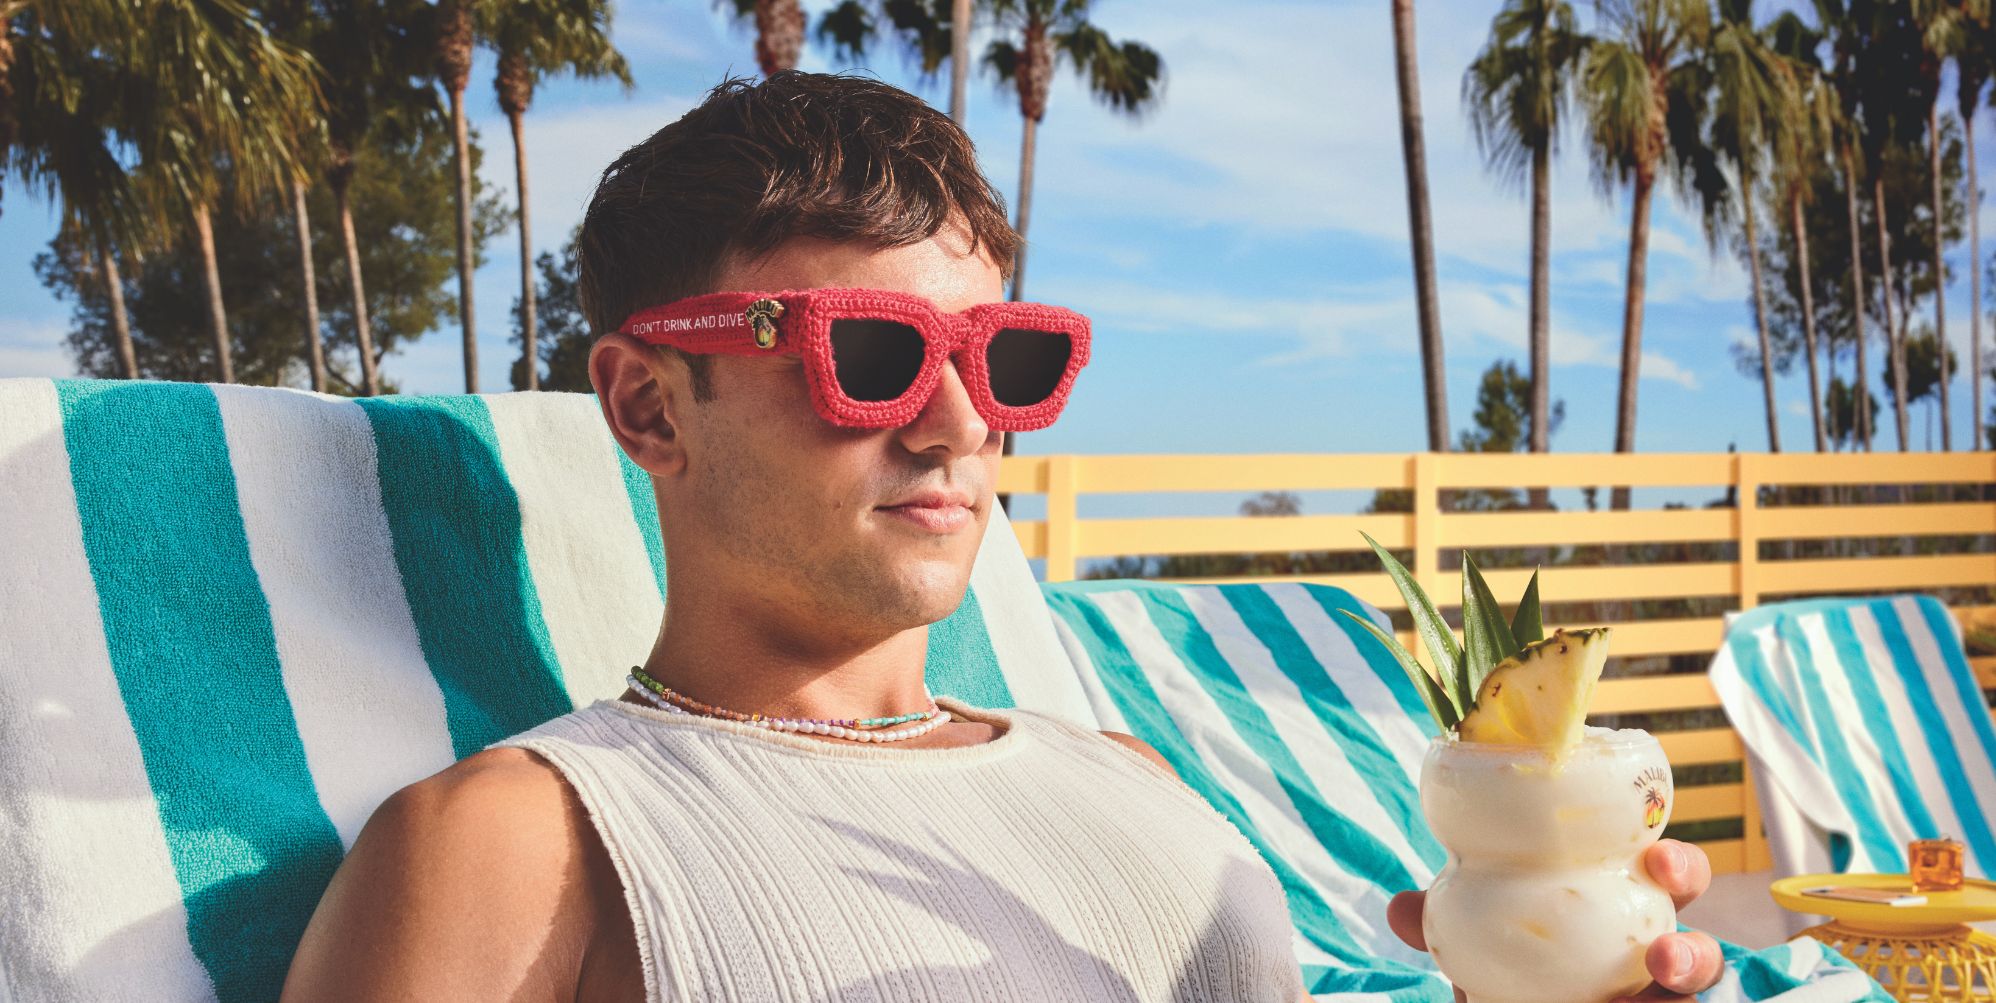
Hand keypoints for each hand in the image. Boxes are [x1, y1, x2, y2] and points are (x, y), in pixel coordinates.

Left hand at [1385, 838, 1724, 1002]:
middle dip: (1695, 947)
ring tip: (1660, 982)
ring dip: (1683, 991)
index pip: (1668, 878)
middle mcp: (1648, 955)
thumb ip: (1441, 919)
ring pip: (1690, 1001)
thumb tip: (1400, 908)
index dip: (1676, 865)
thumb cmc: (1504, 953)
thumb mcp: (1474, 931)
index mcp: (1621, 903)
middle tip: (1664, 950)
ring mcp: (1649, 1001)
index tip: (1657, 858)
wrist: (1499, 999)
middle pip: (1700, 949)